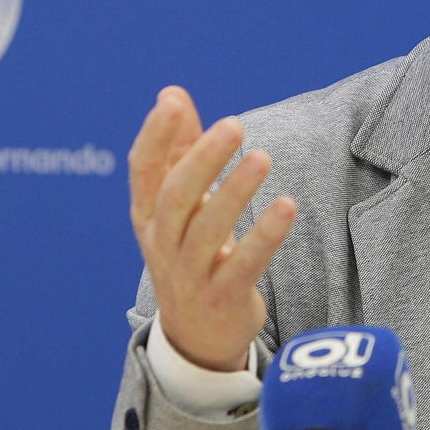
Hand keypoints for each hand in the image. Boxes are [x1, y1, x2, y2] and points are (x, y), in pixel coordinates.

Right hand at [127, 86, 296, 371]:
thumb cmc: (189, 252)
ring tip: (263, 158)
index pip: (143, 171)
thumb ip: (178, 149)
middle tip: (234, 125)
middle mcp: (162, 244)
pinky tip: (287, 207)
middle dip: (202, 159)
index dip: (155, 136)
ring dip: (235, 191)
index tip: (172, 103)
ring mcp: (190, 275)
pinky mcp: (222, 299)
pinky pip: (243, 265)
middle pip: (175, 197)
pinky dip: (264, 235)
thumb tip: (172, 93)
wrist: (196, 337)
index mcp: (147, 216)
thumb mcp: (178, 205)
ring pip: (207, 231)